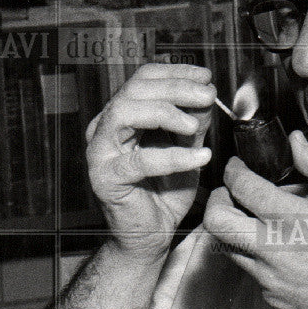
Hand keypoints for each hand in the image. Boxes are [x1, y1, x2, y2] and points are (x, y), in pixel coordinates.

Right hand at [86, 64, 215, 259]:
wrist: (151, 236)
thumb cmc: (165, 193)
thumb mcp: (187, 151)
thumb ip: (193, 124)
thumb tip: (206, 96)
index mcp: (123, 116)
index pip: (143, 79)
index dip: (175, 72)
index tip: (205, 76)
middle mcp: (106, 128)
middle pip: (134, 90)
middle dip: (175, 88)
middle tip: (207, 96)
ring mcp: (101, 152)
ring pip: (125, 113)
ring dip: (165, 112)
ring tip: (195, 126)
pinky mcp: (105, 178)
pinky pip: (139, 161)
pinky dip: (173, 157)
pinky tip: (200, 158)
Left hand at [202, 130, 307, 308]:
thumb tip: (297, 142)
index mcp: (292, 220)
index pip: (242, 187)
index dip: (233, 171)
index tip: (237, 167)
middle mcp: (273, 250)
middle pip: (216, 221)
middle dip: (216, 200)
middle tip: (230, 193)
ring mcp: (269, 276)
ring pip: (229, 247)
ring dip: (236, 228)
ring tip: (262, 221)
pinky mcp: (273, 295)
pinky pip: (252, 270)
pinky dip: (258, 255)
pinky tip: (284, 250)